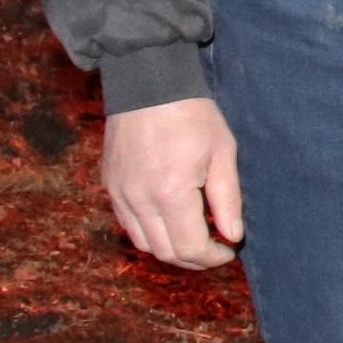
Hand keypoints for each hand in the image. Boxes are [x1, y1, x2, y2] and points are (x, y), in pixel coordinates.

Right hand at [101, 95, 245, 268]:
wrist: (147, 82)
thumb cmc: (192, 114)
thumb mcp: (222, 152)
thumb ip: (228, 199)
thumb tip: (232, 235)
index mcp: (171, 192)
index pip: (190, 247)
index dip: (213, 257)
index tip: (229, 250)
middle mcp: (140, 199)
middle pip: (165, 252)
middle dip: (193, 259)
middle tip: (214, 250)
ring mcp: (120, 193)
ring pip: (143, 244)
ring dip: (170, 250)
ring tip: (193, 239)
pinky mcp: (109, 185)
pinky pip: (128, 224)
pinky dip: (149, 233)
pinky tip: (169, 223)